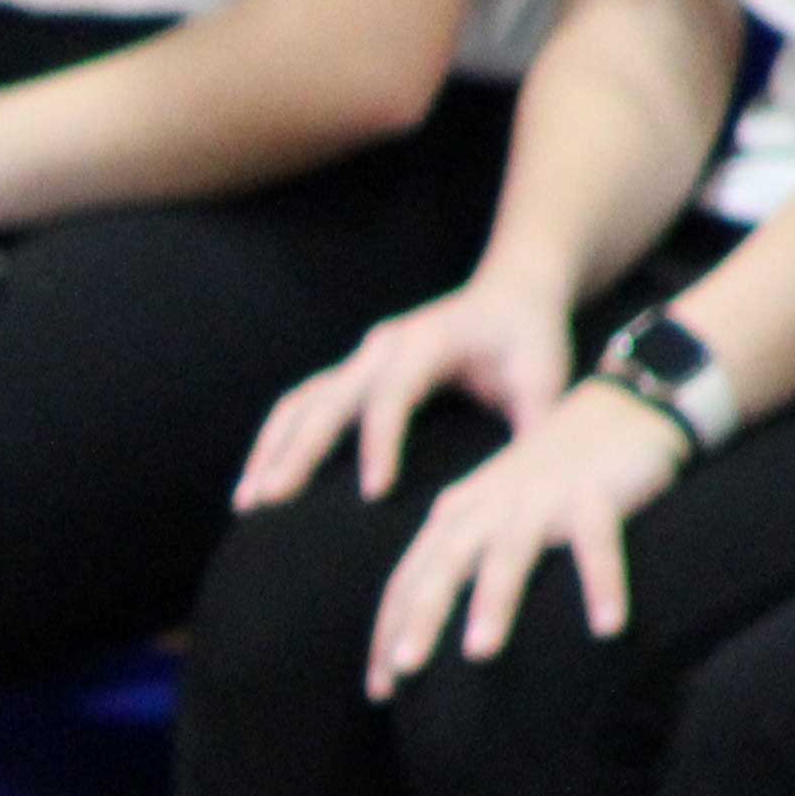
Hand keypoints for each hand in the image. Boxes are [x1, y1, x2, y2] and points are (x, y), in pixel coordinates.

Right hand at [239, 272, 577, 516]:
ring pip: (300, 403)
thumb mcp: (547, 377)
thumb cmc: (529, 338)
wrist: (511, 295)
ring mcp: (359, 360)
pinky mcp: (350, 375)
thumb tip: (526, 485)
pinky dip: (275, 442)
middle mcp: (382, 348)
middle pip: (327, 400)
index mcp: (427, 343)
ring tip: (247, 500)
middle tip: (270, 500)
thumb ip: (536, 425)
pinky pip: (299, 406)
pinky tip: (257, 480)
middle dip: (296, 453)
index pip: (393, 395)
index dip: (382, 442)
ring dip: (270, 450)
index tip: (375, 492)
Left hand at [360, 380, 684, 696]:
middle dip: (419, 618)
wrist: (620, 410)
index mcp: (454, 517)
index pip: (408, 581)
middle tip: (403, 671)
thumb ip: (459, 565)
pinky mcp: (597, 493)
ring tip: (479, 654)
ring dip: (493, 603)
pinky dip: (604, 583)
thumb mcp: (491, 518)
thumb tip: (424, 636)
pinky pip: (598, 544)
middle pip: (442, 566)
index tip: (379, 693)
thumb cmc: (547, 482)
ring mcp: (541, 499)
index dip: (389, 633)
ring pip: (509, 554)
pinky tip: (609, 628)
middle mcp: (487, 508)